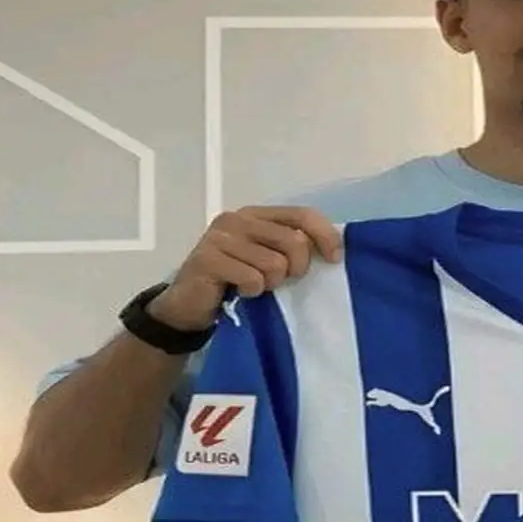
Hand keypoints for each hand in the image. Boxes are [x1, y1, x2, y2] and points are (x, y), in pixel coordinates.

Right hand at [149, 206, 342, 330]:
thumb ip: (291, 247)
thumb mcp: (267, 260)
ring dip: (270, 283)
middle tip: (280, 282)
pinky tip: (239, 291)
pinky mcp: (208, 259)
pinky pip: (252, 278)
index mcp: (256, 214)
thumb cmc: (234, 282)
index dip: (325, 235)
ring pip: (274, 263)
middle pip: (293, 240)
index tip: (335, 259)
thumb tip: (333, 248)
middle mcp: (237, 219)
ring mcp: (220, 237)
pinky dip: (252, 291)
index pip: (302, 214)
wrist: (187, 307)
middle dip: (296, 268)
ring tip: (254, 286)